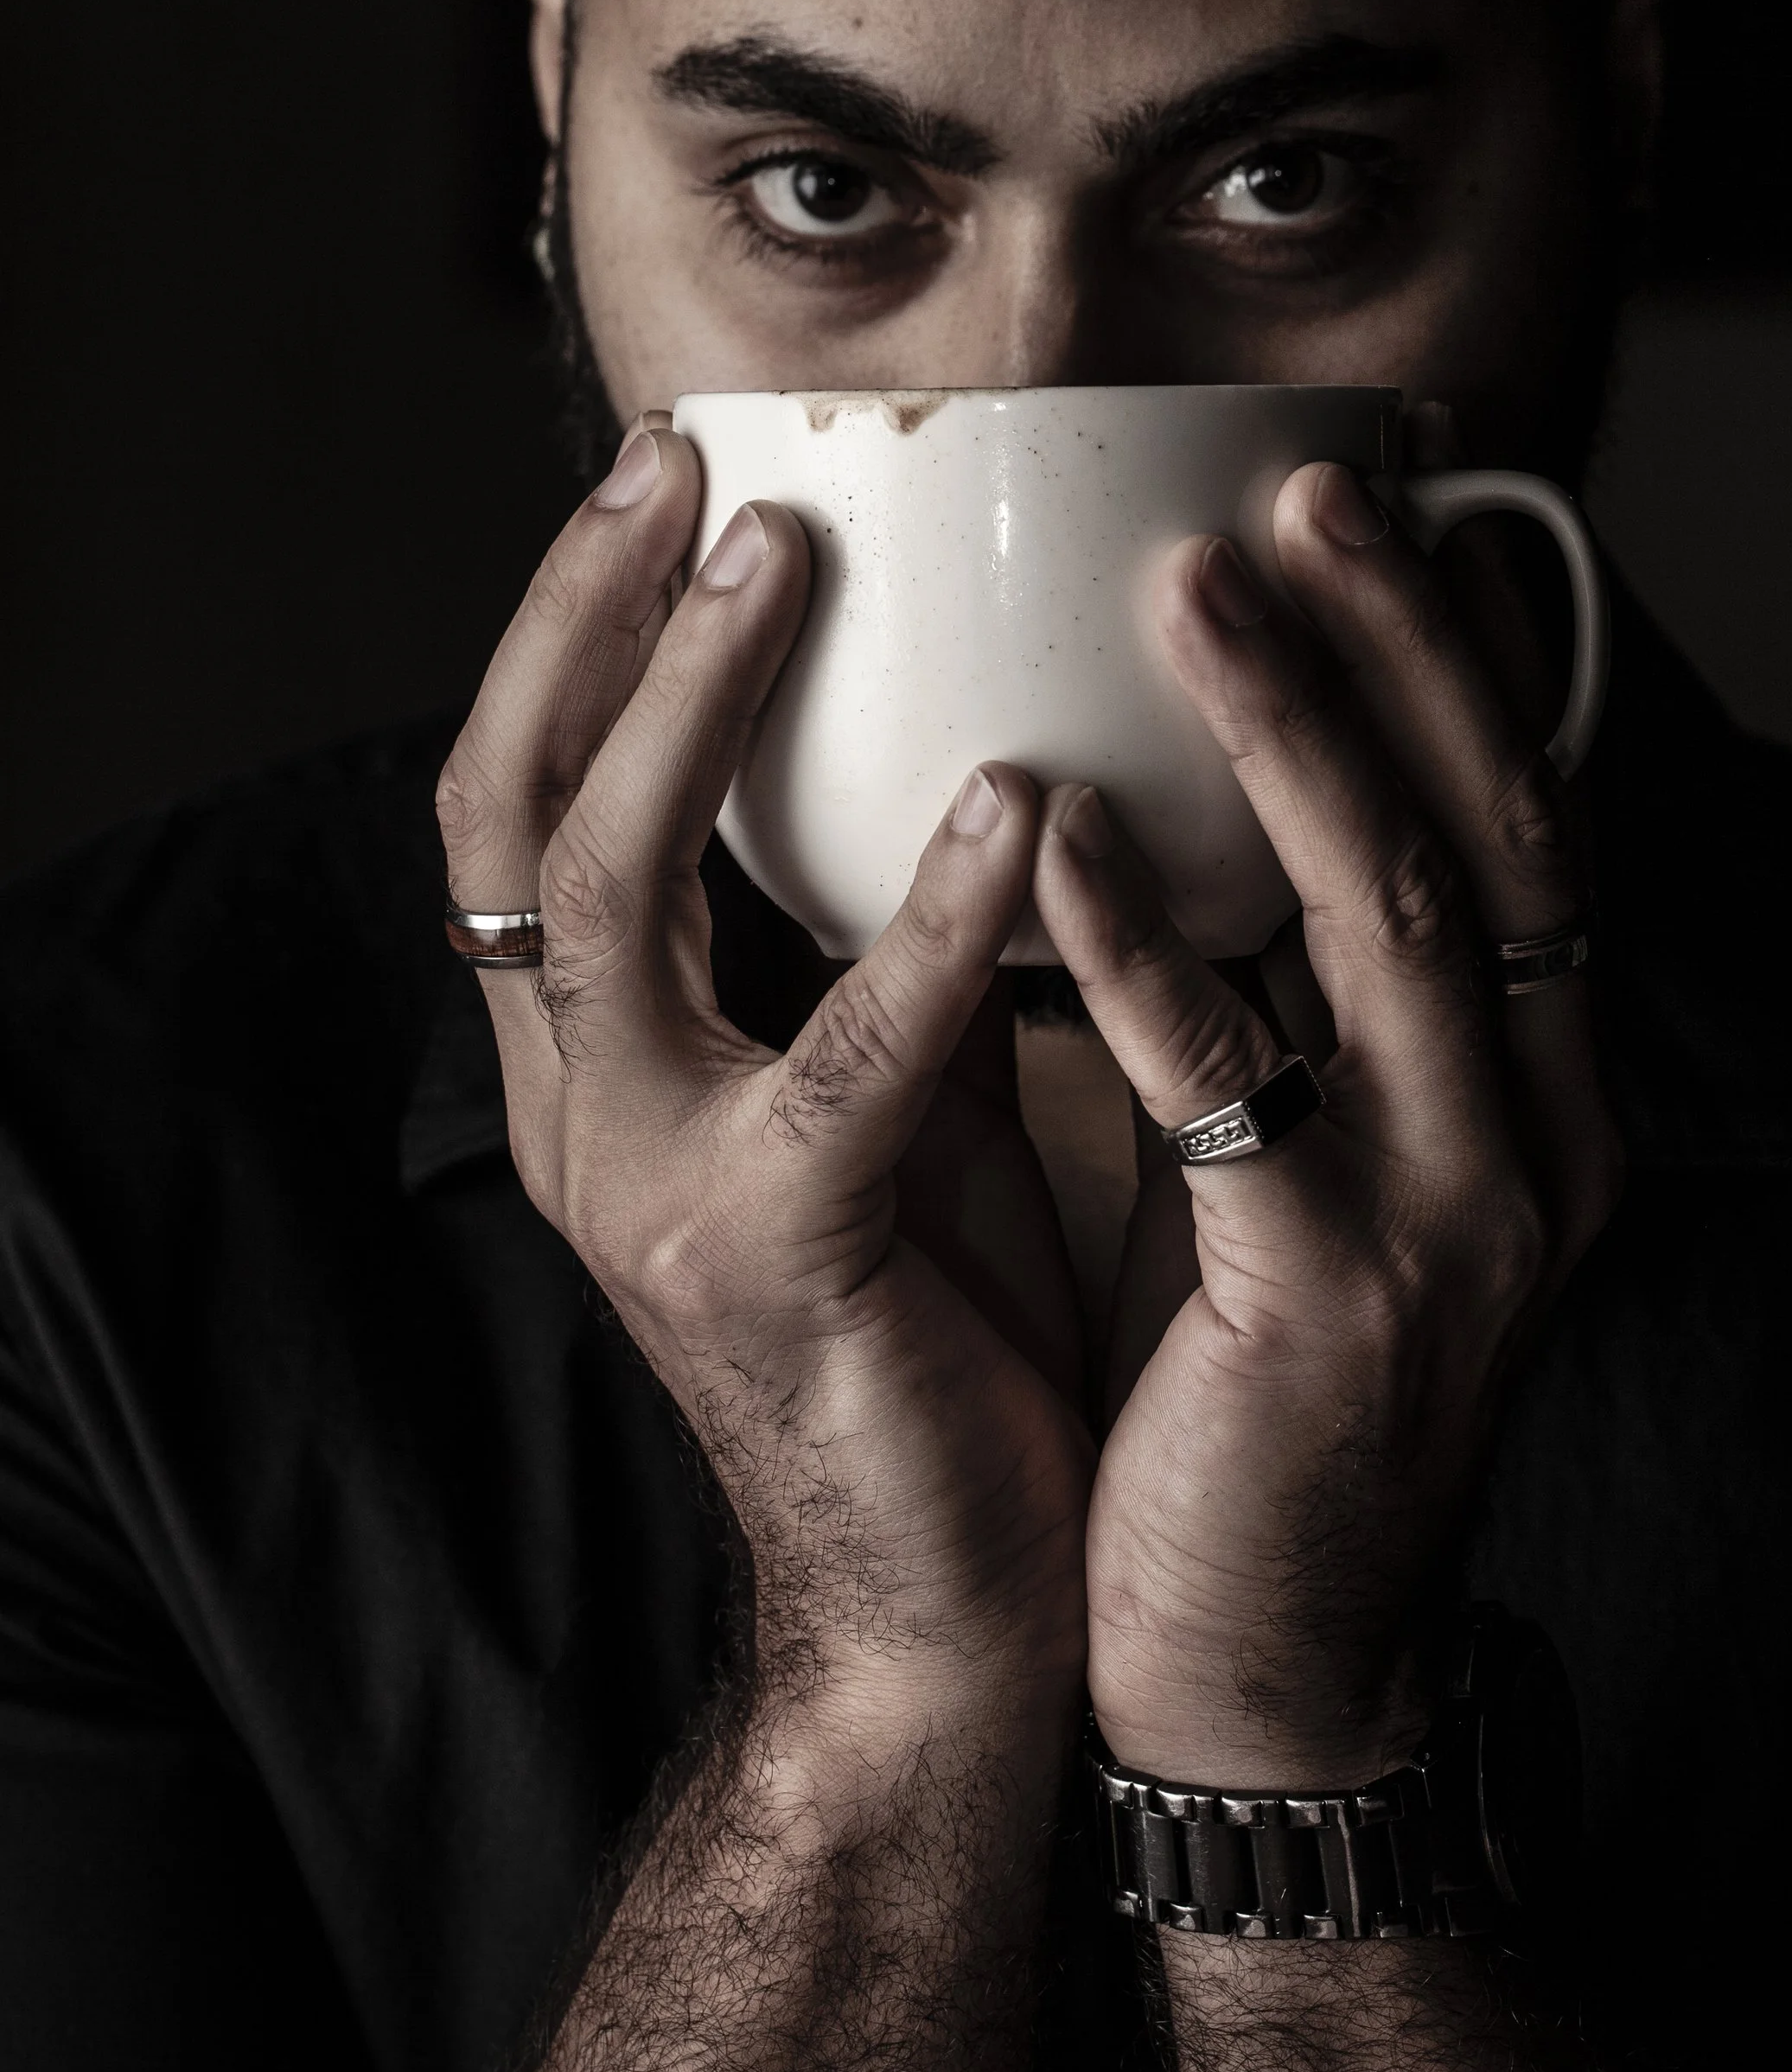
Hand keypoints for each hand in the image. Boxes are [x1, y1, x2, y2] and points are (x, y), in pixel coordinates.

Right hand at [435, 427, 1091, 1744]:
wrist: (956, 1610)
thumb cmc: (940, 1322)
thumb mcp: (884, 1093)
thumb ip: (867, 941)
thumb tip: (963, 734)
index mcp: (602, 1064)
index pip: (519, 803)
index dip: (565, 631)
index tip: (660, 467)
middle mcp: (582, 1110)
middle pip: (506, 813)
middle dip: (580, 620)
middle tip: (677, 462)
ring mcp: (651, 1188)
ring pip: (603, 896)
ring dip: (689, 706)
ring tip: (783, 556)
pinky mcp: (774, 1265)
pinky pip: (837, 1064)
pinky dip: (919, 924)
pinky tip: (1005, 804)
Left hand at [1031, 458, 1622, 1786]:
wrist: (1249, 1660)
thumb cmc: (1233, 1373)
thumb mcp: (1292, 1146)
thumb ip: (1276, 983)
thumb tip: (1169, 785)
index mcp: (1534, 1088)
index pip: (1532, 822)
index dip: (1464, 658)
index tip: (1386, 501)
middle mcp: (1539, 1137)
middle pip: (1498, 834)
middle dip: (1402, 646)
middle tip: (1303, 490)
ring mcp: (1458, 1226)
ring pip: (1405, 928)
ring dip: (1296, 742)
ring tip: (1190, 592)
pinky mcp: (1335, 1312)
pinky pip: (1236, 1093)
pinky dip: (1147, 950)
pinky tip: (1057, 831)